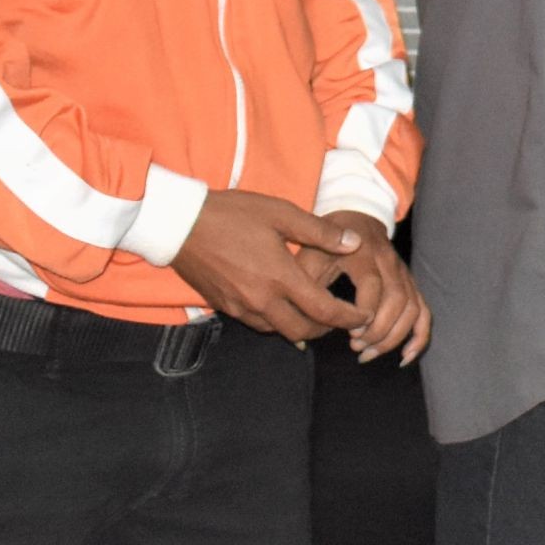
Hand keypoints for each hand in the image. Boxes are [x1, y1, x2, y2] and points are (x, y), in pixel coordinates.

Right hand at [170, 188, 370, 343]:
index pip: (324, 310)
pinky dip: (276, 323)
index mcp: (280, 276)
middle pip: (302, 330)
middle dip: (327, 330)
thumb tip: (354, 243)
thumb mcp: (280, 213)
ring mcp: (240, 306)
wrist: (179, 224)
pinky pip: (257, 324)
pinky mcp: (224, 307)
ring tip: (317, 317)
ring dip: (301, 328)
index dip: (349, 317)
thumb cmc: (232, 214)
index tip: (365, 316)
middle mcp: (261, 299)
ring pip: (278, 330)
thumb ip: (320, 231)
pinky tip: (282, 312)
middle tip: (343, 321)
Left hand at [321, 210, 429, 364]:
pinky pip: (424, 311)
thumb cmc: (327, 241)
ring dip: (394, 337)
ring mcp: (403, 273)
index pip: (372, 286)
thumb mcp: (311, 253)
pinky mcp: (410, 284)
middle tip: (356, 347)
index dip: (364, 313)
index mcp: (363, 253)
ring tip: (368, 353)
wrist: (357, 215)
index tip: (348, 331)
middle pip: (397, 300)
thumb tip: (306, 322)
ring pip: (412, 308)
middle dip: (378, 331)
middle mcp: (389, 262)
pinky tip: (405, 356)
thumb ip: (307, 283)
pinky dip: (419, 336)